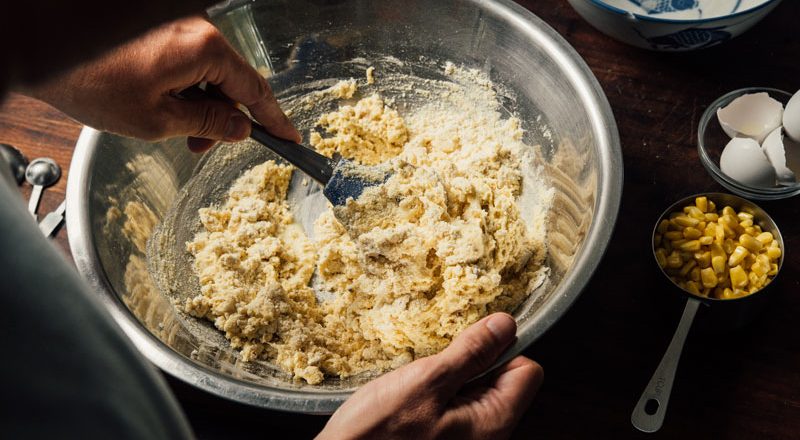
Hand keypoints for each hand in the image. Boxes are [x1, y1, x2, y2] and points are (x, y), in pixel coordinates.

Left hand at [24, 16, 299, 151]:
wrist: (43, 48)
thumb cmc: (92, 82)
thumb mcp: (158, 120)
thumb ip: (208, 125)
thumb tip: (240, 128)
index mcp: (204, 48)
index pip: (254, 89)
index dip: (274, 118)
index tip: (289, 137)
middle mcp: (197, 30)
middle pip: (232, 81)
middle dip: (223, 118)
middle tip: (202, 148)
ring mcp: (179, 27)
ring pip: (210, 74)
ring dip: (201, 105)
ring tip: (175, 130)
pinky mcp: (163, 30)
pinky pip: (190, 62)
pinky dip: (185, 88)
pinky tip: (165, 106)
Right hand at [318, 313, 542, 439]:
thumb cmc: (378, 433)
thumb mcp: (426, 382)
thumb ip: (471, 353)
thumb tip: (505, 324)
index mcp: (493, 423)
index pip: (527, 371)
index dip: (502, 349)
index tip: (468, 344)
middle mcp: (488, 435)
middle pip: (504, 379)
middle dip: (473, 361)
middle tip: (434, 365)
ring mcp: (466, 438)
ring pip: (476, 389)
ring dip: (451, 375)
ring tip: (417, 381)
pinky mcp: (444, 437)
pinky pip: (456, 403)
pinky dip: (438, 391)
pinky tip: (411, 395)